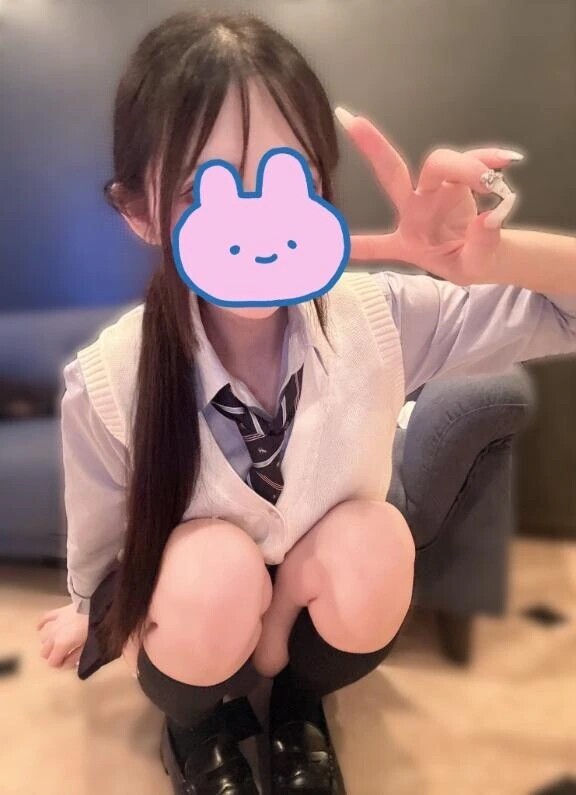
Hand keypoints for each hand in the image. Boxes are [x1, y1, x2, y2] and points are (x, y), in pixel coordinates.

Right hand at [37, 603, 88, 669]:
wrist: (94, 605)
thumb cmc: (93, 627)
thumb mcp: (87, 647)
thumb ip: (74, 658)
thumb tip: (65, 664)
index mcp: (61, 645)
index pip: (51, 662)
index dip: (59, 664)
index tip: (67, 661)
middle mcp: (53, 635)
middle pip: (44, 651)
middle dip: (52, 654)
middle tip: (64, 653)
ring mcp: (53, 623)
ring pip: (42, 637)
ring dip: (49, 641)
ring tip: (58, 641)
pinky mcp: (57, 612)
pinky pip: (44, 618)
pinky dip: (42, 624)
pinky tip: (41, 627)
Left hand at [336, 109, 522, 285]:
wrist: (489, 255)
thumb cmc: (468, 262)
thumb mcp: (471, 268)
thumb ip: (479, 247)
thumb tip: (487, 218)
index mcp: (407, 240)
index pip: (376, 245)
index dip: (354, 244)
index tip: (327, 242)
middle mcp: (415, 209)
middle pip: (393, 173)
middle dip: (373, 147)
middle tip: (351, 121)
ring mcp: (436, 191)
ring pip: (440, 163)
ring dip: (466, 167)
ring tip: (490, 183)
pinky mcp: (460, 178)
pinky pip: (473, 159)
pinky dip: (489, 156)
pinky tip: (509, 160)